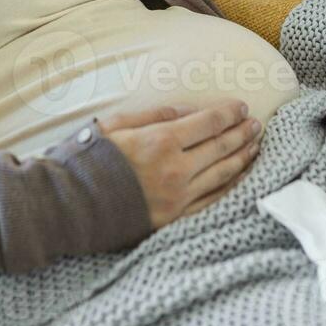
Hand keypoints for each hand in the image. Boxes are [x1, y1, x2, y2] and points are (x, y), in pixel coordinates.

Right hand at [99, 100, 262, 228]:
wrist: (69, 205)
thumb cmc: (88, 159)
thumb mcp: (116, 124)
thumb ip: (154, 115)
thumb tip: (186, 111)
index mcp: (161, 140)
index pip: (208, 122)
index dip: (229, 113)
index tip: (242, 107)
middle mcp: (176, 169)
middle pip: (221, 147)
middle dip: (242, 132)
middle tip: (255, 124)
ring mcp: (179, 197)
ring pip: (223, 174)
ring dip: (243, 157)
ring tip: (255, 146)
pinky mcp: (175, 218)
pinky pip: (213, 200)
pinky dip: (232, 186)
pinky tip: (241, 176)